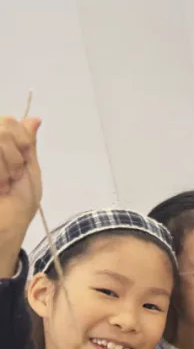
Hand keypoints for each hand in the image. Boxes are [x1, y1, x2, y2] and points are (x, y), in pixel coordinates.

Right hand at [0, 117, 41, 275]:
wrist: (4, 229)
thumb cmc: (17, 204)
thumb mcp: (29, 171)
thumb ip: (27, 144)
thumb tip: (34, 119)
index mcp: (0, 145)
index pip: (9, 121)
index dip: (21, 140)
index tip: (23, 163)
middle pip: (3, 127)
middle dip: (15, 154)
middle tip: (12, 176)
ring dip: (6, 164)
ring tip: (3, 183)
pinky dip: (0, 170)